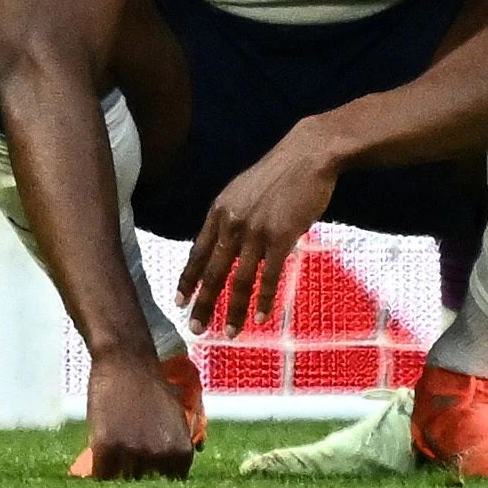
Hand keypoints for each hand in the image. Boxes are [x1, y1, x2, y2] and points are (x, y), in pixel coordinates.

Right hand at [82, 353, 195, 479]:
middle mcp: (160, 456)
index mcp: (181, 451)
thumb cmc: (151, 387)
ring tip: (116, 445)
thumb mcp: (175, 419)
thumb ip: (173, 447)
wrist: (127, 360)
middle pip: (145, 481)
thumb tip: (170, 475)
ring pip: (122, 479)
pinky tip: (101, 451)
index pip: (171, 482)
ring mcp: (132, 452)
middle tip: (129, 449)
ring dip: (118, 467)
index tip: (149, 467)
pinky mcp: (106, 447)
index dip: (158, 474)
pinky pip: (102, 474)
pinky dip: (100, 466)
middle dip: (137, 467)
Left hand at [177, 130, 339, 336]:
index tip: (179, 302)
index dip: (188, 279)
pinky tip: (261, 316)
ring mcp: (255, 231)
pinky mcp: (280, 237)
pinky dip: (264, 299)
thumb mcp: (242, 191)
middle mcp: (232, 223)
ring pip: (239, 279)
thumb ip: (232, 218)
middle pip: (213, 272)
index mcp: (220, 211)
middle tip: (195, 328)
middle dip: (203, 304)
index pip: (198, 252)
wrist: (308, 155)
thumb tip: (227, 244)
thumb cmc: (279, 173)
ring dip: (233, 309)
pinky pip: (268, 276)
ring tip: (229, 332)